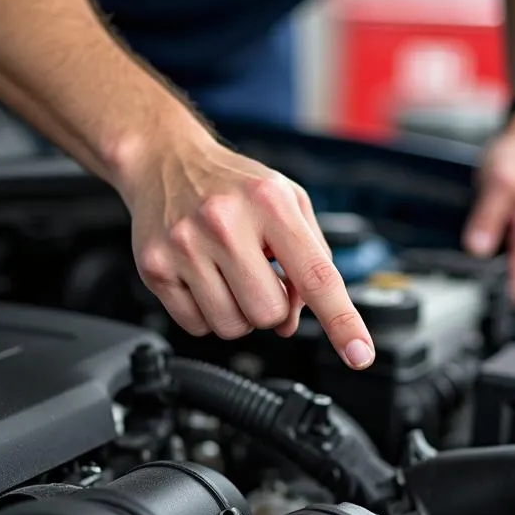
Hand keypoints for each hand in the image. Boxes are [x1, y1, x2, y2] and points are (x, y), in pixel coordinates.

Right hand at [119, 131, 375, 370]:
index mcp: (269, 202)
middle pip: (268, 314)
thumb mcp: (286, 201)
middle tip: (257, 277)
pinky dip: (206, 314)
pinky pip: (196, 327)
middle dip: (270, 307)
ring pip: (232, 327)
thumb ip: (308, 258)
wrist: (163, 160)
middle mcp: (224, 222)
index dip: (341, 320)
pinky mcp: (155, 269)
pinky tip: (203, 281)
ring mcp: (185, 247)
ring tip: (229, 277)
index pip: (316, 275)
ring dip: (238, 313)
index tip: (359, 354)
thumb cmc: (231, 185)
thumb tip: (295, 319)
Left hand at [462, 114, 514, 305]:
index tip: (482, 316)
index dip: (504, 302)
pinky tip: (467, 273)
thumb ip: (487, 218)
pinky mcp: (510, 230)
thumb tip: (477, 249)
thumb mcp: (499, 184)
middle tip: (465, 313)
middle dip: (494, 299)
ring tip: (462, 299)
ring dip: (488, 284)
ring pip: (506, 271)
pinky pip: (500, 257)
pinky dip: (485, 268)